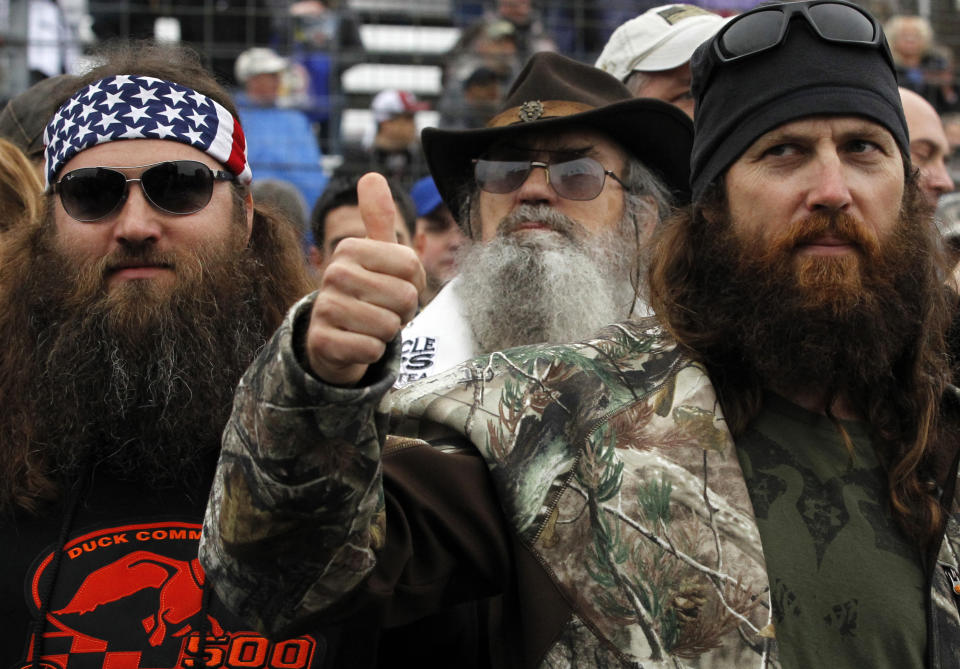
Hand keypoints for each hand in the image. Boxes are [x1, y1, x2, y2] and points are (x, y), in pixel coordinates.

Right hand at [305, 173, 424, 385]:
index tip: (393, 286)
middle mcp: (335, 273)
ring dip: (387, 333)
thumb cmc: (366, 293)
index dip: (414, 283)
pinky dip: (372, 352)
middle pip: (405, 297)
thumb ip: (378, 218)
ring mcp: (325, 307)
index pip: (413, 266)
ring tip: (369, 325)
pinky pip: (372, 349)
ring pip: (389, 326)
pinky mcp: (323, 341)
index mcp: (352, 248)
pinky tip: (356, 343)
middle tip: (382, 309)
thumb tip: (371, 174)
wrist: (333, 338)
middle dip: (402, 311)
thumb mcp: (375, 255)